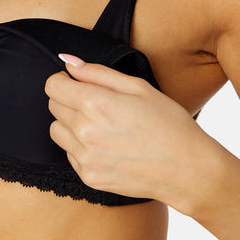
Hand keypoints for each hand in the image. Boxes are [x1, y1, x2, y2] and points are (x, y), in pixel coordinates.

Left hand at [45, 54, 211, 209]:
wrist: (187, 169)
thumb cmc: (168, 123)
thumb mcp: (137, 87)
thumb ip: (97, 72)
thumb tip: (68, 62)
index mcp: (95, 103)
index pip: (52, 85)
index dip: (64, 80)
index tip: (78, 83)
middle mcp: (84, 131)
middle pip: (53, 106)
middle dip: (68, 99)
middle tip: (97, 104)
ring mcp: (85, 157)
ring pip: (56, 131)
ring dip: (70, 124)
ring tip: (100, 125)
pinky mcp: (89, 177)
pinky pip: (69, 154)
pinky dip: (80, 147)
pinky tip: (106, 145)